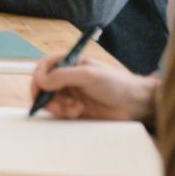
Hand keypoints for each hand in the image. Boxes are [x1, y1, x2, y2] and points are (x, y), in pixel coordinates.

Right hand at [30, 52, 158, 122]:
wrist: (135, 104)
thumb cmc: (114, 84)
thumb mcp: (88, 75)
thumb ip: (62, 76)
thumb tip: (40, 81)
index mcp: (70, 63)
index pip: (45, 65)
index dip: (39, 75)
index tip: (39, 87)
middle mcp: (68, 77)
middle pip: (44, 84)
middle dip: (46, 95)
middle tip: (53, 105)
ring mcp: (71, 93)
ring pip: (50, 100)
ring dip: (57, 106)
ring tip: (72, 108)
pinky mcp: (75, 109)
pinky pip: (60, 111)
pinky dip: (65, 112)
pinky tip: (79, 111)